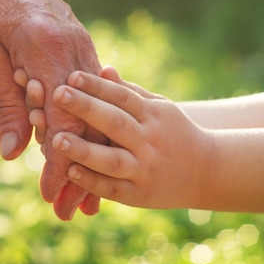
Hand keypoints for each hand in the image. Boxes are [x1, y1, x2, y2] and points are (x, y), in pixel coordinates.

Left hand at [0, 0, 102, 218]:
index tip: (54, 198)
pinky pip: (88, 91)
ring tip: (88, 189)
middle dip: (82, 169)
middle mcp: (74, 47)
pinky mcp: (79, 43)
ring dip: (90, 150)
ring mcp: (81, 44)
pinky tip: (84, 144)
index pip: (62, 121)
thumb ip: (3, 104)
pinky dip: (86, 122)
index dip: (58, 164)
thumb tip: (13, 154)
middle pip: (86, 121)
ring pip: (93, 108)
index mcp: (46, 48)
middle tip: (78, 210)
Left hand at [51, 67, 213, 208]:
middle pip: (115, 123)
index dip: (98, 86)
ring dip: (84, 150)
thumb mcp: (159, 108)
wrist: (207, 172)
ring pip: (113, 160)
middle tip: (57, 94)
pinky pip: (113, 189)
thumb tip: (104, 68)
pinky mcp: (140, 195)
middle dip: (86, 108)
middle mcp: (149, 141)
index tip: (72, 75)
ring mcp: (145, 169)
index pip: (123, 97)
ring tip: (56, 139)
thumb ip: (130, 91)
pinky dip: (92, 182)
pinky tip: (70, 172)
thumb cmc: (175, 133)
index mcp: (154, 115)